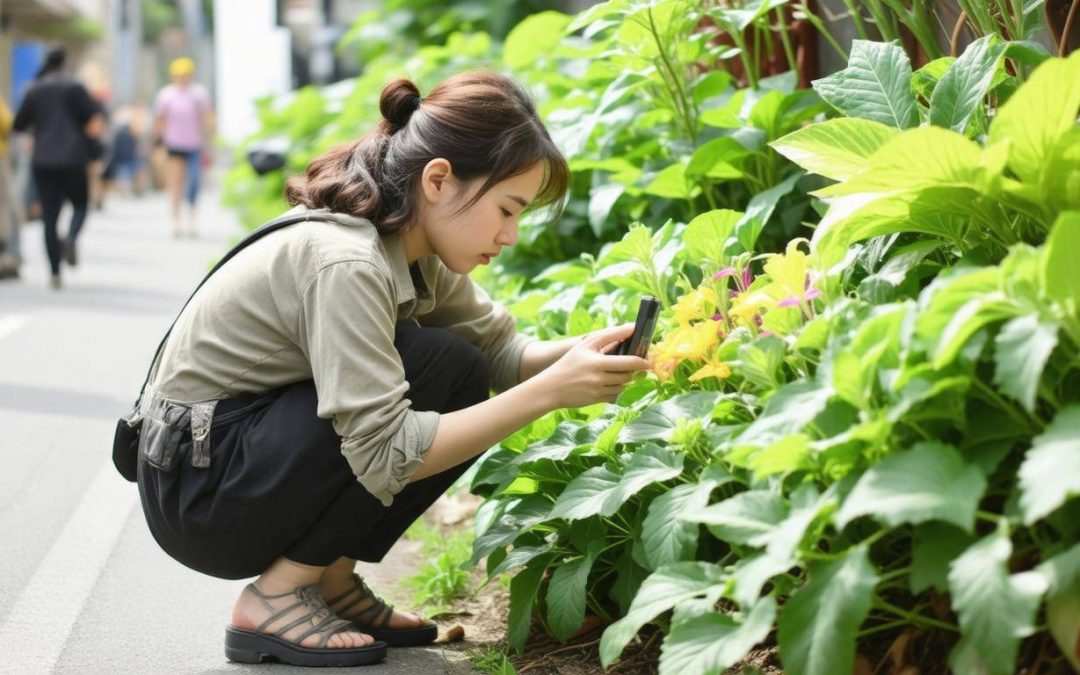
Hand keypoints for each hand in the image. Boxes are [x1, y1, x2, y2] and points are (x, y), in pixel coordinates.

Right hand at [537, 323, 651, 407]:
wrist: (551, 387)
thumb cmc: (570, 362)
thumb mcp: (586, 344)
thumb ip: (610, 335)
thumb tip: (632, 327)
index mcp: (598, 362)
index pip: (629, 362)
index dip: (643, 362)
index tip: (649, 361)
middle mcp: (600, 378)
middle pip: (628, 375)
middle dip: (633, 370)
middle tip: (633, 365)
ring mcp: (599, 391)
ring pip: (623, 385)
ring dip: (624, 379)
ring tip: (616, 372)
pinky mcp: (597, 400)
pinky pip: (615, 395)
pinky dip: (615, 389)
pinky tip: (607, 383)